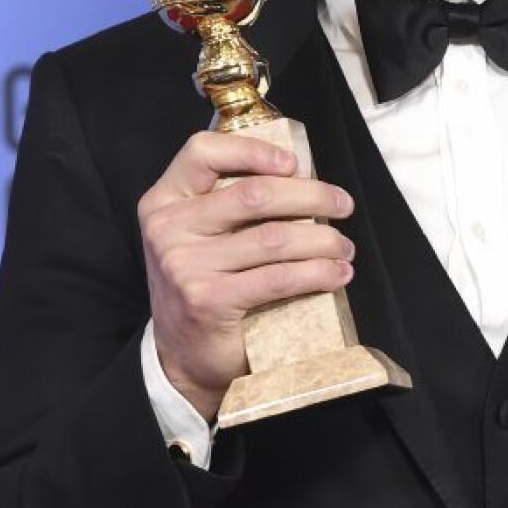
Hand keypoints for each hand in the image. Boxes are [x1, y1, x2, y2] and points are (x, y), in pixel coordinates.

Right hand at [138, 131, 355, 421]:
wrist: (185, 357)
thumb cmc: (205, 286)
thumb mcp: (201, 236)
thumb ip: (230, 205)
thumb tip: (302, 180)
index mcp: (164, 201)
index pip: (201, 152)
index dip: (253, 150)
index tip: (293, 163)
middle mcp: (168, 228)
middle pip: (254, 194)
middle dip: (311, 196)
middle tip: (342, 205)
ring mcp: (185, 265)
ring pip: (274, 237)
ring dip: (323, 240)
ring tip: (344, 247)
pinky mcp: (208, 299)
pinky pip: (278, 277)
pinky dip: (317, 273)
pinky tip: (337, 274)